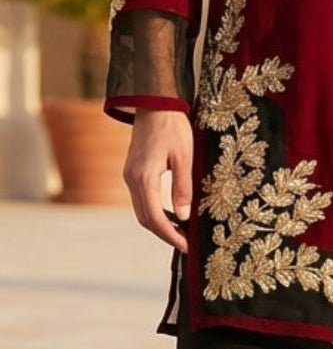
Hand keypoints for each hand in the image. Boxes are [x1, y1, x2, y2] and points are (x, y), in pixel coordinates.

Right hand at [123, 108, 193, 252]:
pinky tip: (171, 211)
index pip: (155, 218)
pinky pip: (142, 198)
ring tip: (181, 230)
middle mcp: (131, 179)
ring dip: (159, 222)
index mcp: (143, 177)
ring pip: (141, 209)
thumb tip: (183, 217)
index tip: (186, 246)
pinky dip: (155, 209)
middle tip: (185, 242)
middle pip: (145, 218)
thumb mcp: (184, 156)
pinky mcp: (133, 170)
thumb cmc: (173, 126)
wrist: (155, 102)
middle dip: (164, 233)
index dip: (170, 235)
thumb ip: (183, 187)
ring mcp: (129, 175)